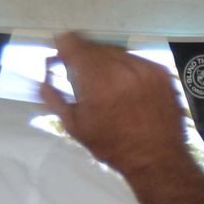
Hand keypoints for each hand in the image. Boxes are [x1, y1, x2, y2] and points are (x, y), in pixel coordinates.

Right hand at [48, 35, 196, 181]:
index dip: (64, 47)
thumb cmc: (113, 146)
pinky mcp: (162, 73)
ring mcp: (145, 69)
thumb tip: (41, 80)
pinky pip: (137, 61)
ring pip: (116, 52)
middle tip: (85, 76)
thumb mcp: (75, 126)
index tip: (63, 55)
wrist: (157, 160)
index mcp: (97, 80)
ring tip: (109, 85)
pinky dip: (128, 69)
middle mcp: (122, 68)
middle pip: (94, 47)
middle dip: (86, 58)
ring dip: (107, 62)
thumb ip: (54, 98)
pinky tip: (128, 88)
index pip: (73, 43)